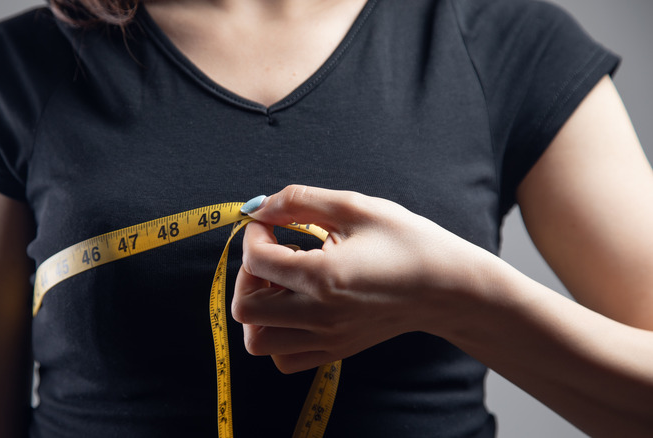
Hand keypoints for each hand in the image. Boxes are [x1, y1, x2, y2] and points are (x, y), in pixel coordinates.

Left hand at [232, 185, 494, 372]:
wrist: (449, 287)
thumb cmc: (409, 242)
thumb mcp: (356, 207)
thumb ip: (301, 200)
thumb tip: (261, 206)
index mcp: (323, 277)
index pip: (255, 260)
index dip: (255, 233)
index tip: (272, 223)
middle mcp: (319, 315)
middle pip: (245, 308)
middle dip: (247, 275)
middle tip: (271, 255)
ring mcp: (327, 339)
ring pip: (258, 342)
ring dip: (258, 309)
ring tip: (282, 284)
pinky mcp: (336, 350)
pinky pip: (284, 358)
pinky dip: (277, 335)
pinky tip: (296, 306)